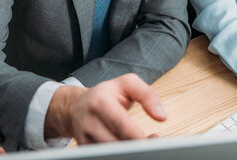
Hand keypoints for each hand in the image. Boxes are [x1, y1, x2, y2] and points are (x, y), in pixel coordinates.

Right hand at [44, 73, 165, 143]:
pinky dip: (120, 155)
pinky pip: (105, 157)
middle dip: (137, 147)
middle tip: (153, 142)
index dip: (139, 136)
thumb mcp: (127, 84)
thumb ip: (147, 95)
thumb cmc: (106, 94)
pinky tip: (130, 149)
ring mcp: (85, 139)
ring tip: (144, 145)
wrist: (76, 106)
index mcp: (100, 102)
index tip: (154, 139)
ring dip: (130, 153)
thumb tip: (161, 116)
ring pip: (111, 154)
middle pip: (117, 144)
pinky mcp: (85, 150)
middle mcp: (89, 122)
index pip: (121, 125)